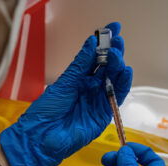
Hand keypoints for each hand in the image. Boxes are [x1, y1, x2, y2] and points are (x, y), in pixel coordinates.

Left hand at [0, 22, 132, 165]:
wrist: (42, 137)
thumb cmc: (47, 110)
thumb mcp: (63, 83)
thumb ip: (80, 65)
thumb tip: (92, 43)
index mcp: (79, 79)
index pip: (95, 58)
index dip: (104, 43)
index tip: (114, 27)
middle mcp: (90, 88)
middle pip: (107, 67)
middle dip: (113, 52)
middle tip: (116, 39)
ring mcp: (98, 100)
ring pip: (114, 80)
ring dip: (118, 65)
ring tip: (118, 53)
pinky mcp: (104, 114)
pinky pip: (116, 97)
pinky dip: (122, 84)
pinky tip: (125, 71)